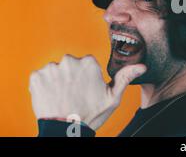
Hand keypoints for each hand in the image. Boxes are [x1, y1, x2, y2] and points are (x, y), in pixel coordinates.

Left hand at [29, 54, 145, 130]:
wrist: (65, 131)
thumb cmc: (91, 114)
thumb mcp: (113, 97)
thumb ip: (125, 77)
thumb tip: (142, 66)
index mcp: (89, 63)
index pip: (86, 63)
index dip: (87, 77)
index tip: (86, 90)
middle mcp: (70, 61)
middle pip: (71, 65)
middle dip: (71, 76)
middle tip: (74, 95)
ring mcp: (52, 69)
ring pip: (55, 70)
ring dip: (57, 81)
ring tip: (62, 97)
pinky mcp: (36, 77)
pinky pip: (40, 76)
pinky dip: (44, 85)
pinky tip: (51, 97)